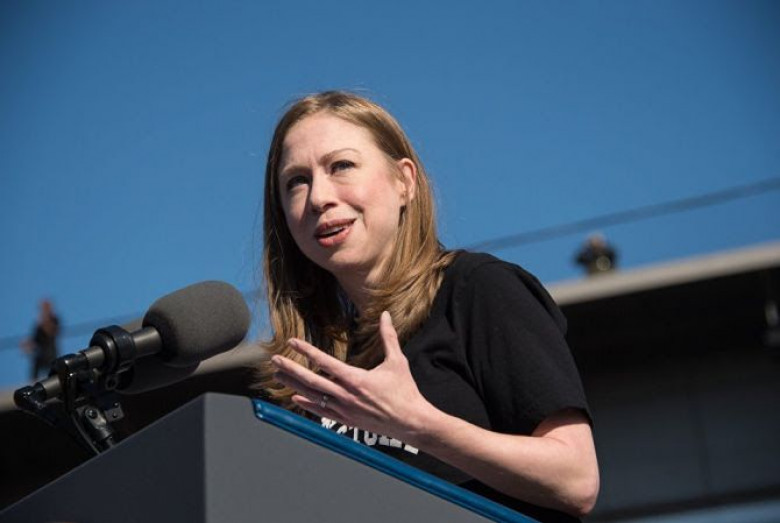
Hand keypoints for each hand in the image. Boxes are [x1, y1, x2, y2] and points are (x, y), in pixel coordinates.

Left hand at [270, 311, 434, 441]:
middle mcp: (346, 394)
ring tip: (279, 376)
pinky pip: (321, 411)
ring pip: (312, 395)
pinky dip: (307, 403)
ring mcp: (344, 409)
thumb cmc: (405, 390)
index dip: (306, 350)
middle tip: (275, 360)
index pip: (324, 361)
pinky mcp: (346, 420)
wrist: (411, 422)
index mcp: (356, 378)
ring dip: (294, 384)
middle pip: (311, 380)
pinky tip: (297, 397)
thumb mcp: (397, 361)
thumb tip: (386, 315)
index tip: (292, 342)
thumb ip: (389, 337)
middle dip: (291, 369)